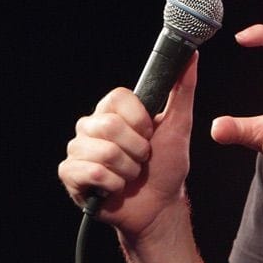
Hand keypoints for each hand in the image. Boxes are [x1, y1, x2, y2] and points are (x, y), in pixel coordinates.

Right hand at [58, 55, 198, 236]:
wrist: (159, 206)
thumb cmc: (167, 166)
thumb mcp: (179, 125)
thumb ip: (183, 90)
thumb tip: (192, 55)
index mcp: (112, 111)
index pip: (117, 97)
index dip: (139, 120)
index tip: (149, 134)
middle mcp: (91, 126)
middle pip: (109, 126)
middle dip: (136, 149)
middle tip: (142, 158)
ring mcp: (78, 150)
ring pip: (103, 152)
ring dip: (128, 169)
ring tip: (130, 174)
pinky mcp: (70, 174)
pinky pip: (92, 173)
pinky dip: (113, 184)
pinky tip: (115, 187)